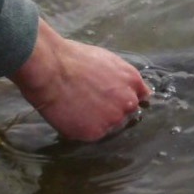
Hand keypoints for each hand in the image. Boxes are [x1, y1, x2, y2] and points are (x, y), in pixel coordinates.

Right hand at [9, 19, 151, 140]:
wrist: (52, 70)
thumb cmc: (73, 59)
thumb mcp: (106, 59)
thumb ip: (121, 76)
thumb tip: (130, 87)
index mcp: (132, 80)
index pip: (140, 97)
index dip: (125, 98)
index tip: (114, 99)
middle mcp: (128, 102)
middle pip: (125, 113)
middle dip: (111, 110)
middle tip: (90, 102)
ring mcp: (113, 119)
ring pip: (109, 125)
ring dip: (97, 120)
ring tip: (77, 106)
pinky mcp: (96, 132)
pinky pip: (91, 134)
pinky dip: (81, 128)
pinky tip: (70, 114)